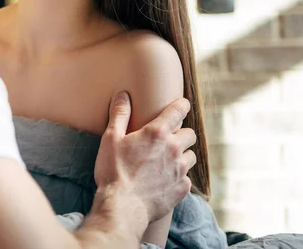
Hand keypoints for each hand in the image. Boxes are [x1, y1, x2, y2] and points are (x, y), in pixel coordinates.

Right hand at [94, 92, 196, 221]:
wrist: (122, 207)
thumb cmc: (114, 171)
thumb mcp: (111, 139)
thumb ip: (119, 115)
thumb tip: (123, 95)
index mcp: (157, 133)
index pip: (178, 110)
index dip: (182, 105)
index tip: (182, 104)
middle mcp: (174, 149)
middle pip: (190, 134)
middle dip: (182, 134)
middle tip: (169, 139)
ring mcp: (180, 170)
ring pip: (192, 156)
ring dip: (182, 156)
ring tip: (168, 161)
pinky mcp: (182, 189)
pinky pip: (187, 179)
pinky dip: (179, 177)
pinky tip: (165, 180)